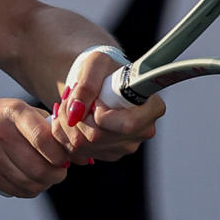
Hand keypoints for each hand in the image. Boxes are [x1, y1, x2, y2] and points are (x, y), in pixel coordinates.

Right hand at [0, 98, 73, 196]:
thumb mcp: (16, 110)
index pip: (45, 139)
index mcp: (13, 112)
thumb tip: (82, 155)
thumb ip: (48, 126)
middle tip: (60, 171)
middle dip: (58, 174)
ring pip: (31, 182)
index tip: (67, 157)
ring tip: (47, 176)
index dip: (62, 154)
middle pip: (40, 166)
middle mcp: (0, 133)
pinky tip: (30, 181)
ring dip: (45, 183)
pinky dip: (30, 189)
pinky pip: (17, 190)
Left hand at [50, 47, 163, 162]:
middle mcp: (143, 131)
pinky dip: (66, 135)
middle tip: (73, 99)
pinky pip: (78, 152)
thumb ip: (87, 84)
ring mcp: (126, 146)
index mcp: (152, 108)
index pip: (127, 125)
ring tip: (72, 107)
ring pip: (83, 146)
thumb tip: (76, 112)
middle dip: (75, 117)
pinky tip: (73, 119)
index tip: (96, 101)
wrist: (101, 81)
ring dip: (67, 125)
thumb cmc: (105, 69)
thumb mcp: (96, 64)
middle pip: (98, 137)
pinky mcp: (109, 154)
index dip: (102, 116)